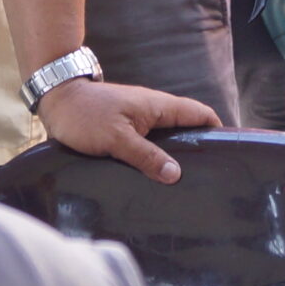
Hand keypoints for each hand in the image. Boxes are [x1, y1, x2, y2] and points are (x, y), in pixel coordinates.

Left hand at [36, 78, 219, 182]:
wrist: (57, 100)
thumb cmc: (86, 116)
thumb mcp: (116, 138)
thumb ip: (146, 156)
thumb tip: (176, 174)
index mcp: (158, 107)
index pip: (200, 114)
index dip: (217, 130)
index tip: (228, 153)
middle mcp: (153, 112)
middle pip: (186, 129)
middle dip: (198, 149)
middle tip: (208, 178)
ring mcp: (140, 122)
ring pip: (167, 139)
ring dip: (175, 157)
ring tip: (184, 185)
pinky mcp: (126, 132)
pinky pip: (150, 146)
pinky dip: (156, 159)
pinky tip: (154, 180)